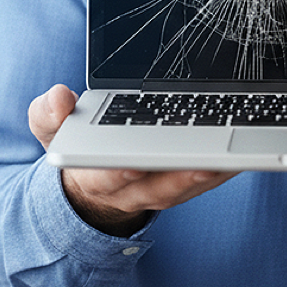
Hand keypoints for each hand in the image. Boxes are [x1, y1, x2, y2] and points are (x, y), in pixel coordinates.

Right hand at [28, 85, 237, 236]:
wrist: (90, 177)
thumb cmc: (78, 142)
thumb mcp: (53, 127)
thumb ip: (49, 113)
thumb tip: (57, 97)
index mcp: (94, 174)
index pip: (106, 175)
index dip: (120, 171)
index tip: (134, 163)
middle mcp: (129, 189)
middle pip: (156, 186)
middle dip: (179, 174)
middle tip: (202, 161)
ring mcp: (157, 189)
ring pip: (185, 185)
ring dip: (208, 172)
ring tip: (228, 156)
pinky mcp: (181, 185)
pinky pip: (203, 181)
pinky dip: (221, 168)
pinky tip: (236, 152)